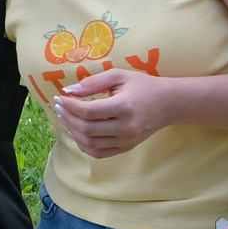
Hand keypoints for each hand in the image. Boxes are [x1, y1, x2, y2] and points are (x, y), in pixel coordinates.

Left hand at [55, 68, 176, 158]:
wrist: (168, 103)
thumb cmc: (142, 85)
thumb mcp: (118, 75)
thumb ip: (92, 82)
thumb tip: (68, 91)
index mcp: (124, 107)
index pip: (88, 111)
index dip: (70, 106)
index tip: (59, 98)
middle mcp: (126, 128)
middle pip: (86, 129)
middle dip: (67, 117)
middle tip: (59, 106)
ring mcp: (126, 141)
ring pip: (90, 143)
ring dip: (73, 130)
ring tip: (66, 117)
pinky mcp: (126, 148)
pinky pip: (98, 152)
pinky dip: (83, 144)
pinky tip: (77, 131)